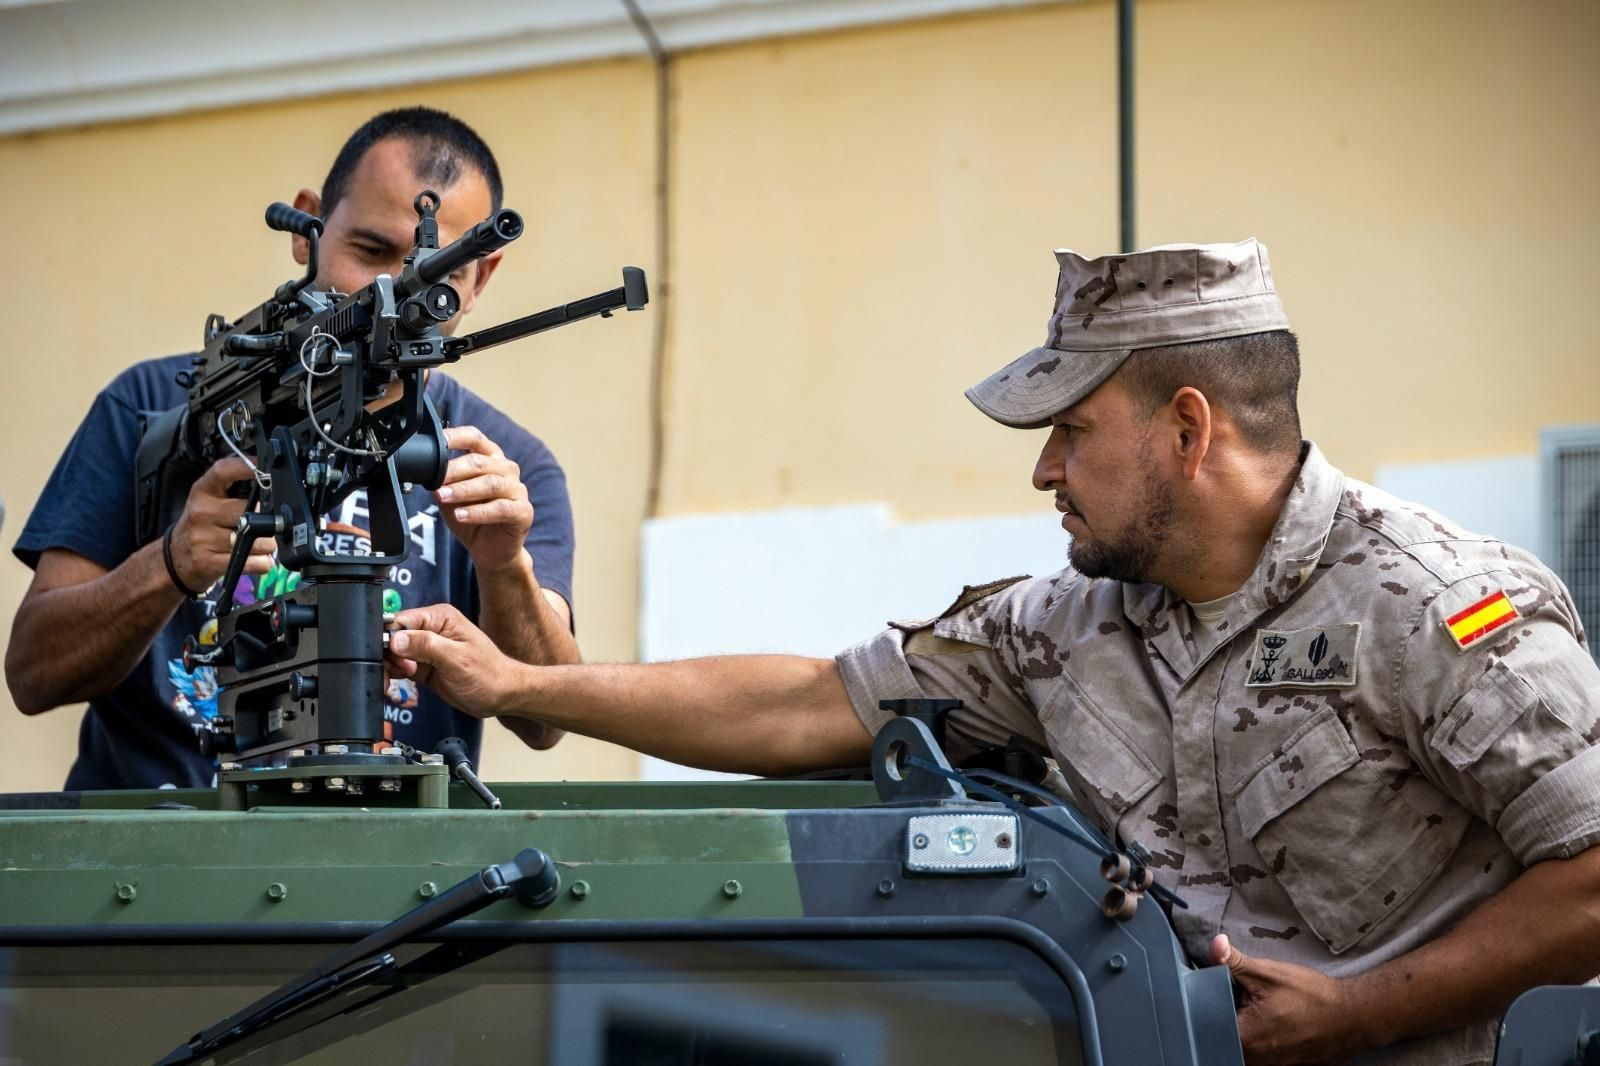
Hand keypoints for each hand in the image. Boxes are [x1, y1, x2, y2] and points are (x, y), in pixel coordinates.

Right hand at [169, 457, 275, 591]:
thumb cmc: (201, 524)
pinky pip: (253, 562)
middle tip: (264, 524)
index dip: (246, 467)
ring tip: (256, 542)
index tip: (266, 469)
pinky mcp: (208, 562)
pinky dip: (262, 562)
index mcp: (203, 491)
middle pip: (249, 511)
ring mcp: (203, 539)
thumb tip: (270, 484)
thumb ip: (235, 490)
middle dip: (266, 520)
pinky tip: (254, 558)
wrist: (176, 556)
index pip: (223, 472)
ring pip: (256, 540)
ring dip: (266, 544)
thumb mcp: (210, 500)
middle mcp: (201, 513)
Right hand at [387, 603, 519, 718]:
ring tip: (403, 679)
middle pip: (393, 637)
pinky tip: (400, 683)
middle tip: (404, 672)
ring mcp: (426, 648)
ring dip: (390, 667)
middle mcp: (430, 629)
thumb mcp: (456, 659)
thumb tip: (396, 639)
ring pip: (393, 653)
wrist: (501, 696)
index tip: (400, 660)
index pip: (401, 621)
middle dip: (390, 656)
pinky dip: (395, 675)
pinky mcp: (423, 665)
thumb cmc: (489, 674)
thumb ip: (425, 646)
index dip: (392, 640)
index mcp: (440, 618)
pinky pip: (400, 666)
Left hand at [434, 426, 532, 574]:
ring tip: (443, 497)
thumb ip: (442, 483)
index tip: (439, 441)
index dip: (457, 437)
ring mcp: (518, 490)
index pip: (475, 439)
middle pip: (481, 462)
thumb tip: (423, 472)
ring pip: (490, 484)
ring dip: (463, 490)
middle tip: (436, 480)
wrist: (491, 551)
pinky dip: (478, 512)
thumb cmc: (472, 518)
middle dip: (455, 470)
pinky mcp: (523, 512)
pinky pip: (501, 508)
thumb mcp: (450, 498)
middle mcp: (506, 470)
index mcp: (490, 458)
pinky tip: (461, 515)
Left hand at [1211, 934, 1372, 1063]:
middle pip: (1223, 1032)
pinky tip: (1273, 1018)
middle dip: (1228, 1011)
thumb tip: (1213, 944)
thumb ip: (1234, 961)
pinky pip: (1258, 1049)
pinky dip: (1259, 1033)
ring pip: (1241, 1041)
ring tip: (1263, 1007)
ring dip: (1244, 1022)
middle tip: (1244, 995)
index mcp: (1243, 1037)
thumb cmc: (1312, 996)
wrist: (1352, 1017)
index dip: (1209, 1002)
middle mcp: (1253, 1058)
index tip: (1219, 988)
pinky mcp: (1280, 1064)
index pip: (1207, 1021)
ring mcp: (1268, 1064)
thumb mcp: (1268, 973)